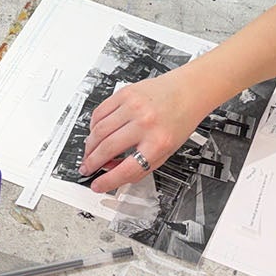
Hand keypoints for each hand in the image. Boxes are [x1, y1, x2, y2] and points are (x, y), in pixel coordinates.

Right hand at [77, 73, 201, 194]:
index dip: (108, 181)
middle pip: (108, 149)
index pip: (126, 169)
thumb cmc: (179, 120)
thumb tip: (113, 173)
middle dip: (92, 163)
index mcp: (159, 142)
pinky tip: (95, 133)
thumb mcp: (167, 151)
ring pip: (99, 131)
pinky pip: (99, 112)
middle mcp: (145, 123)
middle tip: (87, 169)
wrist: (187, 91)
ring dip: (89, 146)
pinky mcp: (125, 93)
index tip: (97, 185)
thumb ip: (141, 165)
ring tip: (88, 153)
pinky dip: (93, 126)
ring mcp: (133, 106)